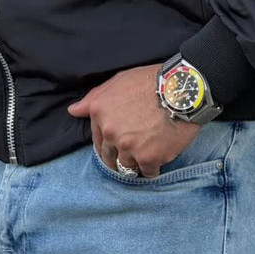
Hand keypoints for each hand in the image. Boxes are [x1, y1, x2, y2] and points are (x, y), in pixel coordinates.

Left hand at [67, 63, 200, 177]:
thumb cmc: (151, 80)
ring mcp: (128, 146)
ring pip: (126, 166)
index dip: (110, 142)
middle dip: (120, 154)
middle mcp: (110, 131)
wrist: (181, 88)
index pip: (97, 139)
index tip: (121, 141)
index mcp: (100, 112)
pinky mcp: (148, 158)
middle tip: (135, 148)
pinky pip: (147, 173)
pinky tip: (159, 157)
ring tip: (148, 152)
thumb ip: (94, 98)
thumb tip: (73, 111)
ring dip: (136, 162)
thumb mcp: (118, 81)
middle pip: (109, 156)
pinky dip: (153, 168)